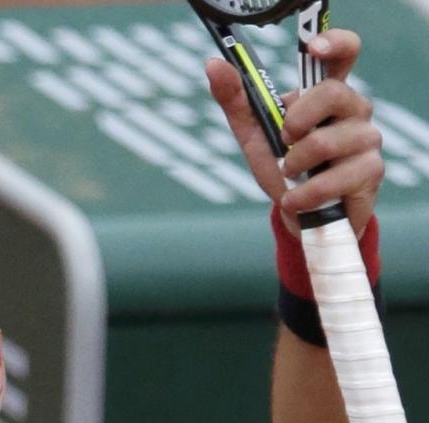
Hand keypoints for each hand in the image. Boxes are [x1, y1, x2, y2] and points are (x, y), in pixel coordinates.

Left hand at [205, 29, 383, 234]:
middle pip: (332, 93)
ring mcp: (367, 139)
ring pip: (326, 142)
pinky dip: (303, 194)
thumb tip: (213, 65)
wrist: (300, 216)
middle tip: (283, 140)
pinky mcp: (371, 172)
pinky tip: (296, 200)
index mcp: (328, 94)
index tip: (313, 46)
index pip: (343, 54)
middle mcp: (354, 109)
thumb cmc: (284, 169)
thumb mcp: (255, 134)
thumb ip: (236, 101)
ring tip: (290, 176)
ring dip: (294, 165)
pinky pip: (332, 179)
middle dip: (295, 120)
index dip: (334, 43)